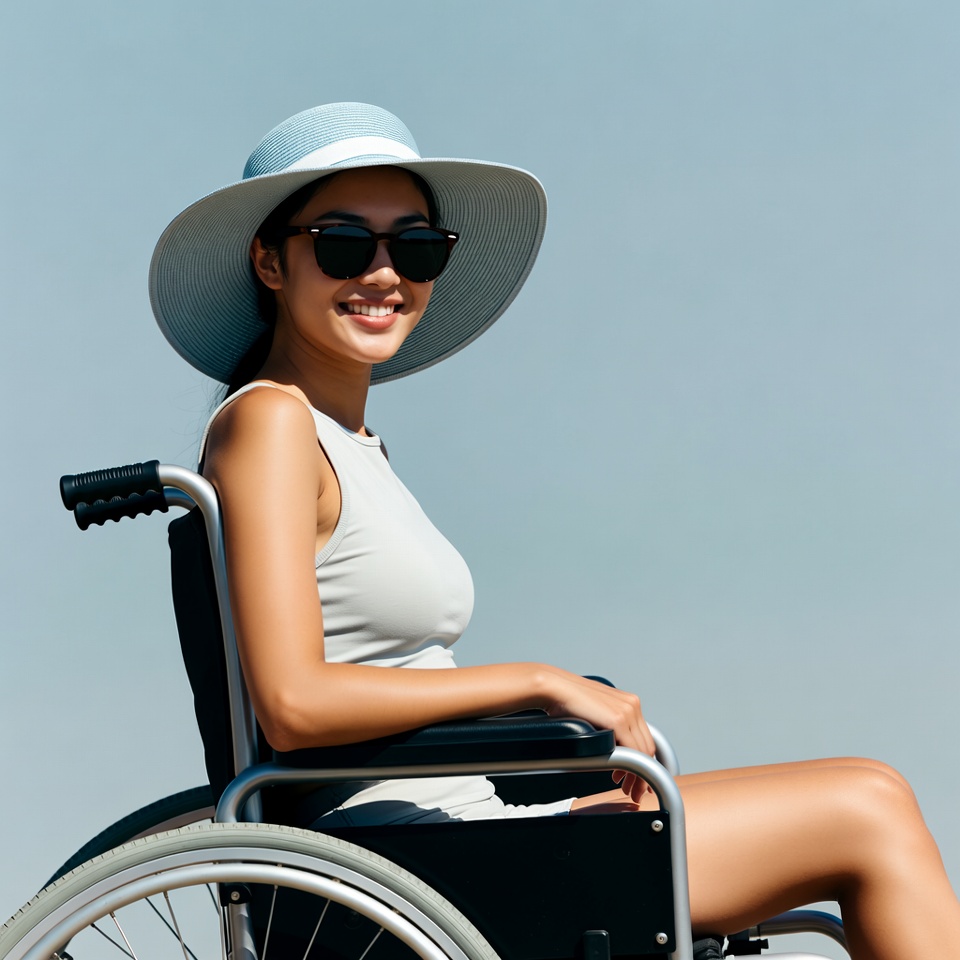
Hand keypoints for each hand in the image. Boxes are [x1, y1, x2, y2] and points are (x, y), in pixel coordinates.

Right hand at [539, 669, 655, 802]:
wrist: (555, 688)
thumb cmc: (567, 702)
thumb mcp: (596, 712)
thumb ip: (609, 725)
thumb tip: (612, 746)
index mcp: (629, 702)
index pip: (644, 737)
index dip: (643, 760)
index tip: (638, 777)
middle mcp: (633, 705)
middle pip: (648, 746)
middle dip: (644, 773)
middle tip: (633, 789)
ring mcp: (628, 711)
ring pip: (644, 752)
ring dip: (639, 776)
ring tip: (628, 789)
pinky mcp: (618, 719)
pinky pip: (634, 751)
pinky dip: (632, 770)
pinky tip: (622, 779)